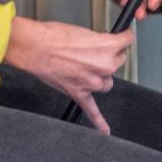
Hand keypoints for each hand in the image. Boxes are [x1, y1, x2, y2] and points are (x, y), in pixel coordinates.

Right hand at [3, 16, 132, 133]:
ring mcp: (92, 83)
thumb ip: (97, 41)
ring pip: (107, 82)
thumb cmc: (54, 36)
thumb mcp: (82, 31)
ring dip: (101, 76)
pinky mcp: (79, 94)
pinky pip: (93, 111)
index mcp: (107, 47)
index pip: (126, 42)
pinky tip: (105, 130)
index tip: (123, 37)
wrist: (35, 47)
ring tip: (87, 68)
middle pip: (118, 62)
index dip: (123, 37)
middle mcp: (104, 66)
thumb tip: (101, 45)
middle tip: (95, 50)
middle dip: (109, 55)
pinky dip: (99, 122)